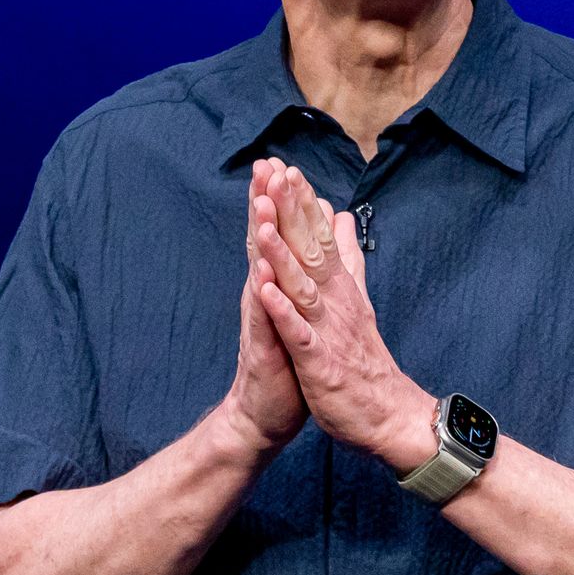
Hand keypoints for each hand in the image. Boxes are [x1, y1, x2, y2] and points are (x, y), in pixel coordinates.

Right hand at [217, 159, 308, 459]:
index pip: (280, 234)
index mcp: (279, 284)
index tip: (283, 160)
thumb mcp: (299, 311)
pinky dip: (263, 298)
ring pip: (259, 273)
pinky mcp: (264, 349)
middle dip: (265, 203)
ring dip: (260, 240)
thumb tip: (314, 241)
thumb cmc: (286, 359)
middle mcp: (264, 295)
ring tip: (260, 206)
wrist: (265, 413)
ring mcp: (261, 321)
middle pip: (264, 242)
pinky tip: (259, 277)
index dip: (282, 199)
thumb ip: (302, 274)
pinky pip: (264, 321)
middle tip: (264, 164)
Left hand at [251, 159, 436, 474]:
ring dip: (283, 252)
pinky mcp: (321, 362)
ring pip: (303, 285)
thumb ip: (348, 259)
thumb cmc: (366, 362)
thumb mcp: (356, 302)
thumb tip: (341, 219)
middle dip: (293, 212)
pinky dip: (282, 310)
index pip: (320, 238)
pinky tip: (264, 288)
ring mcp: (328, 330)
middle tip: (278, 172)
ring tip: (264, 219)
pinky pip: (298, 332)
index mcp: (340, 289)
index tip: (286, 167)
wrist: (389, 415)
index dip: (302, 204)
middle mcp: (335, 302)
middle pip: (312, 249)